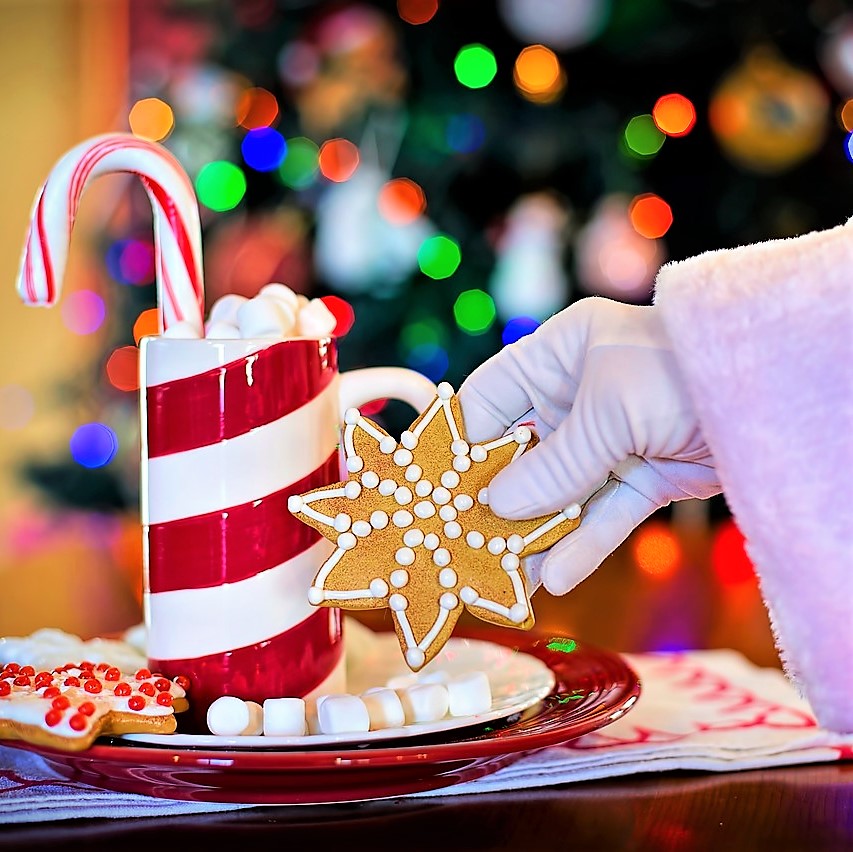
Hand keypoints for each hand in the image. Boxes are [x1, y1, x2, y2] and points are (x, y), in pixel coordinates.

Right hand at [457, 296, 721, 594]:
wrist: (777, 392)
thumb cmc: (682, 371)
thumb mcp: (610, 409)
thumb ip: (554, 463)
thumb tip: (495, 506)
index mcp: (557, 356)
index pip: (488, 400)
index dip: (459, 443)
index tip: (432, 489)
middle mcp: (576, 396)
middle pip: (519, 456)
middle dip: (494, 501)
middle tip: (461, 544)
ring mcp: (608, 440)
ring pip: (558, 493)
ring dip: (533, 535)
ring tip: (502, 579)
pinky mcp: (641, 476)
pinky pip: (601, 514)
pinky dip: (581, 545)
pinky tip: (554, 578)